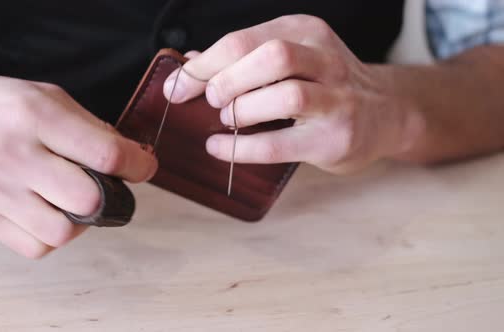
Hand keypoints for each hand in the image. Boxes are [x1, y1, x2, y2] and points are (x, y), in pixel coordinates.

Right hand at [0, 67, 156, 257]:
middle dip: (108, 195)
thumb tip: (130, 157)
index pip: (105, 153)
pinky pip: (35, 247)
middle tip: (104, 186)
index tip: (143, 167)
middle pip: (87, 200)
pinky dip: (51, 236)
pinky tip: (46, 213)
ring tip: (70, 201)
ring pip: (62, 231)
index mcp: (34, 115)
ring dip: (79, 220)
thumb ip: (88, 126)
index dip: (137, 164)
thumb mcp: (43, 96)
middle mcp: (12, 154)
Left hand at [164, 15, 423, 173]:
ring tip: (225, 119)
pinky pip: (282, 143)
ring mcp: (338, 100)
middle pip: (271, 57)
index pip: (246, 40)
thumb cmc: (327, 86)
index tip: (177, 86)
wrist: (387, 114)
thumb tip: (191, 64)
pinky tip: (220, 147)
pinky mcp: (336, 138)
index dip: (204, 65)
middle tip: (212, 100)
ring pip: (286, 95)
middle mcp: (326, 60)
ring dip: (242, 109)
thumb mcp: (293, 59)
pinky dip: (243, 147)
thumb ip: (244, 60)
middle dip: (229, 79)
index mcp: (306, 32)